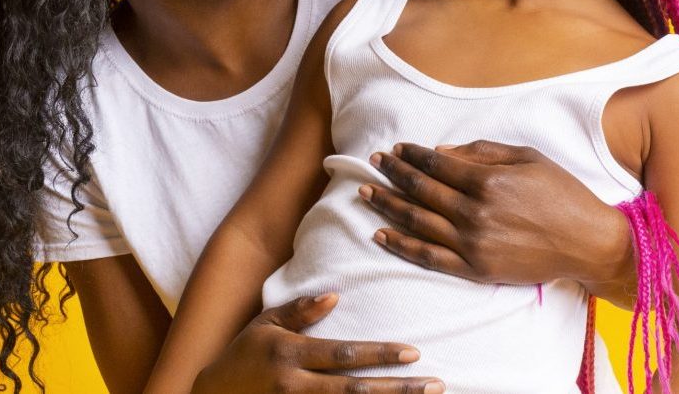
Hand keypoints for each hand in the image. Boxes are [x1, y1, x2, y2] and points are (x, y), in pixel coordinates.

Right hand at [190, 294, 444, 393]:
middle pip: (355, 390)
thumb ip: (300, 310)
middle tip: (436, 383)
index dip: (380, 353)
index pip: (344, 354)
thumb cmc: (242, 355)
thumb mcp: (266, 324)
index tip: (413, 352)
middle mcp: (295, 385)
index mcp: (290, 353)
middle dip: (398, 388)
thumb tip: (335, 295)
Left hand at [360, 140, 634, 303]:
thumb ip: (480, 152)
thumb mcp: (525, 157)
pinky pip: (429, 257)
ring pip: (417, 222)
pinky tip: (381, 233)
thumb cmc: (561, 193)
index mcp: (487, 180)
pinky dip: (402, 244)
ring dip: (387, 205)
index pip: (435, 164)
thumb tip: (438, 153)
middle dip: (392, 173)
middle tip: (372, 162)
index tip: (394, 148)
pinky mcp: (476, 269)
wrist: (589, 243)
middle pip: (420, 190)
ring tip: (364, 192)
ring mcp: (473, 244)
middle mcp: (474, 212)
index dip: (411, 154)